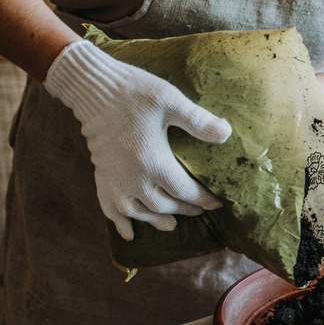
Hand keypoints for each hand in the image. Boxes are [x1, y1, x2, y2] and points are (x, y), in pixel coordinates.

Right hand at [44, 40, 231, 240]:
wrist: (94, 90)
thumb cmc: (135, 94)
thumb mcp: (171, 101)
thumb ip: (199, 121)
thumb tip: (227, 133)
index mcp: (154, 163)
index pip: (185, 192)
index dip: (204, 200)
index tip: (218, 203)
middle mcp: (133, 179)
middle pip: (164, 206)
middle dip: (184, 209)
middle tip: (199, 210)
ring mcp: (115, 181)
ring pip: (139, 212)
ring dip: (156, 221)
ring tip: (172, 226)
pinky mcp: (101, 177)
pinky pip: (109, 209)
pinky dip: (120, 223)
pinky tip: (129, 234)